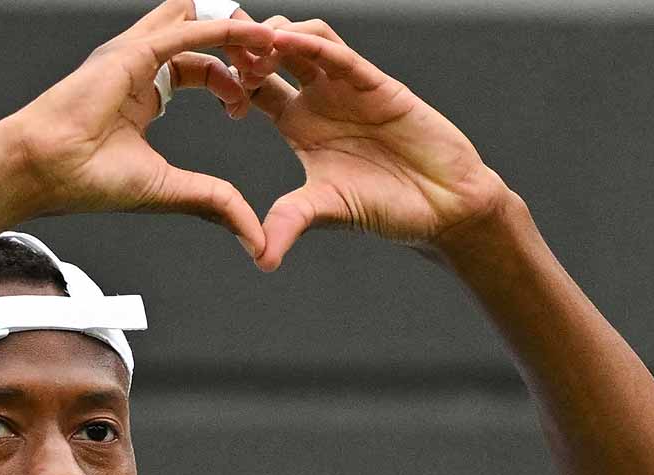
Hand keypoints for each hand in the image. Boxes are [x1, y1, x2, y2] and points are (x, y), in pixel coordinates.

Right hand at [0, 1, 277, 257]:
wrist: (44, 172)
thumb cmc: (86, 179)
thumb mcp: (169, 189)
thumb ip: (215, 202)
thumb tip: (254, 237)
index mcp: (144, 93)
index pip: (198, 67)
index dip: (229, 82)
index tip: (245, 108)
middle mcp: (139, 66)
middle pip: (200, 35)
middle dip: (239, 48)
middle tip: (264, 73)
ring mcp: (134, 53)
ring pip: (195, 18)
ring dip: (236, 31)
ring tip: (269, 48)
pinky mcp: (132, 51)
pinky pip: (186, 29)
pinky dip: (223, 32)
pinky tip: (253, 40)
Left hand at [236, 18, 514, 269]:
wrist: (444, 205)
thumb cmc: (388, 207)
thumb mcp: (325, 211)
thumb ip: (289, 223)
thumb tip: (259, 257)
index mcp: (298, 124)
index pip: (255, 86)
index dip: (229, 80)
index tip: (210, 90)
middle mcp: (320, 99)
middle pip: (272, 52)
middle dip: (244, 47)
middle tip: (219, 57)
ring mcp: (347, 87)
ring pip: (303, 38)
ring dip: (272, 38)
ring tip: (249, 54)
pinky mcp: (376, 83)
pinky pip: (339, 54)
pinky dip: (309, 42)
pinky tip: (284, 41)